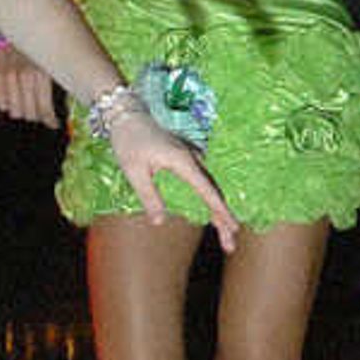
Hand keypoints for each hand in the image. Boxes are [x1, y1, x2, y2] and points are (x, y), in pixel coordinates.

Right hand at [0, 37, 60, 125]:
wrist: (25, 18)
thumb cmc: (48, 41)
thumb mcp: (58, 60)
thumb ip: (62, 82)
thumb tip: (66, 107)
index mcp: (43, 72)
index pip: (44, 110)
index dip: (51, 121)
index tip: (55, 123)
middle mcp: (24, 73)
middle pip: (29, 113)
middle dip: (38, 116)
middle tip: (42, 115)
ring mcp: (7, 72)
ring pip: (14, 110)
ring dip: (23, 111)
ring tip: (29, 108)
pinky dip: (6, 103)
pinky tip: (13, 102)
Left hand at [108, 113, 239, 248]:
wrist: (127, 113)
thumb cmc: (128, 140)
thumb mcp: (134, 171)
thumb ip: (148, 196)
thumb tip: (160, 222)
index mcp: (183, 161)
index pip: (207, 190)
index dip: (220, 211)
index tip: (233, 227)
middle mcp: (192, 159)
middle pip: (214, 192)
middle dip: (224, 219)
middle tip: (230, 245)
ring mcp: (191, 157)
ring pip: (212, 187)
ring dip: (220, 211)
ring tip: (227, 235)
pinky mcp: (187, 158)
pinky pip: (205, 182)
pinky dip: (212, 200)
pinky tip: (215, 215)